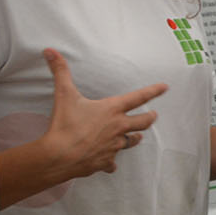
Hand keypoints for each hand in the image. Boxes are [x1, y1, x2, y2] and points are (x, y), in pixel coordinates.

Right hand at [40, 48, 164, 179]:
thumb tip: (50, 51)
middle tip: (154, 115)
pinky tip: (110, 163)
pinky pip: (112, 162)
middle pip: (143, 122)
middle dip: (150, 118)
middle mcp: (118, 127)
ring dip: (135, 138)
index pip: (139, 97)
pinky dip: (111, 161)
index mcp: (112, 110)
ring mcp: (114, 146)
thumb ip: (60, 72)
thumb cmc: (65, 125)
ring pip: (131, 142)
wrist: (60, 155)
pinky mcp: (106, 161)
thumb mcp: (63, 94)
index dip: (153, 91)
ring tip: (138, 136)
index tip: (165, 87)